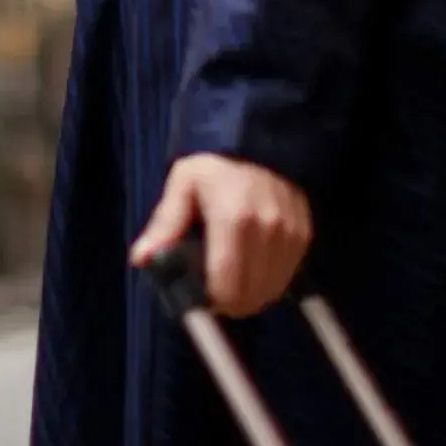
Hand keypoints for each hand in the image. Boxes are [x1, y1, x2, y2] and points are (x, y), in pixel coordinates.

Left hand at [130, 154, 311, 318]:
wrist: (261, 142)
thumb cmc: (215, 167)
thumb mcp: (183, 185)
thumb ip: (165, 224)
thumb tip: (142, 259)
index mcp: (234, 218)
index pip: (227, 286)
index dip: (212, 302)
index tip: (201, 298)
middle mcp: (268, 229)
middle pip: (250, 295)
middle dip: (229, 303)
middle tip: (214, 293)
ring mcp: (290, 234)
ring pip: (271, 291)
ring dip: (251, 296)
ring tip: (233, 282)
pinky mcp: (303, 236)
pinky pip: (287, 278)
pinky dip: (269, 283)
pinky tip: (253, 272)